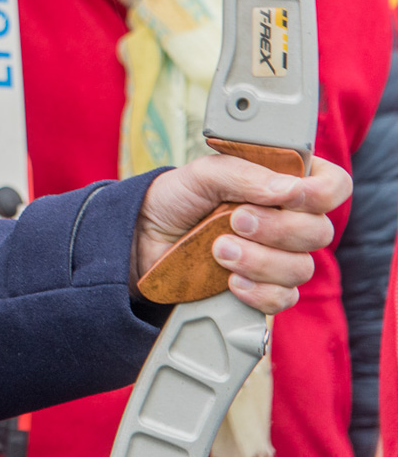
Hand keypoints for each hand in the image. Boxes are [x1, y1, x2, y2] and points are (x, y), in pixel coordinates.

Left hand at [133, 154, 350, 313]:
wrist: (142, 239)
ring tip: (219, 250)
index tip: (290, 196)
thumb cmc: (174, 199)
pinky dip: (257, 291)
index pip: (332, 185)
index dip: (321, 192)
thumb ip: (243, 174)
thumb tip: (289, 189)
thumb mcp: (200, 175)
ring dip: (259, 261)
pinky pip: (283, 299)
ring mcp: (278, 256)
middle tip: (234, 221)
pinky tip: (230, 281)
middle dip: (276, 229)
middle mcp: (287, 220)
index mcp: (281, 183)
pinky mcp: (263, 288)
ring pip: (302, 268)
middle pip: (319, 232)